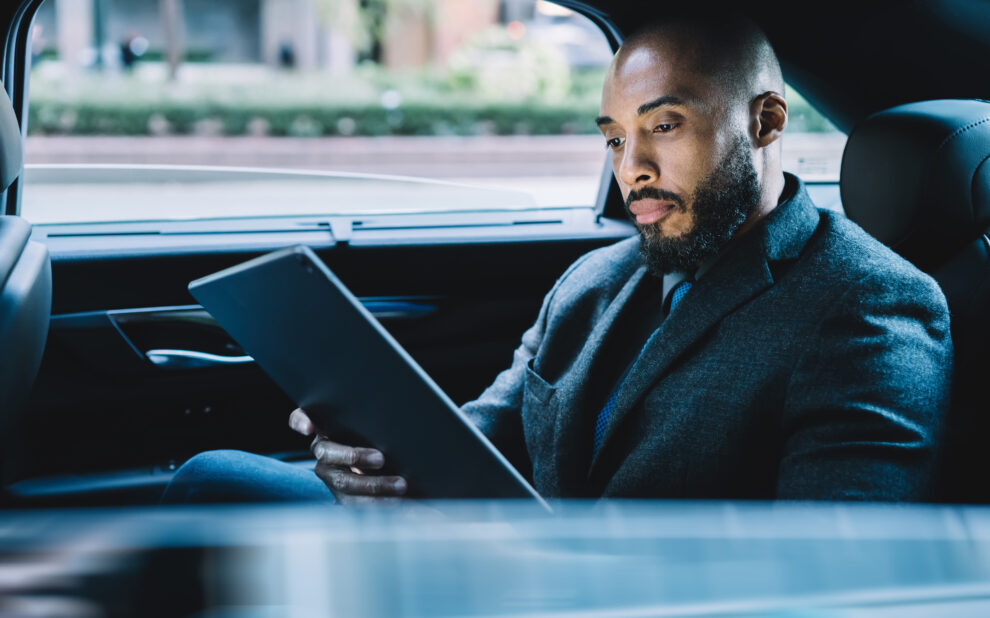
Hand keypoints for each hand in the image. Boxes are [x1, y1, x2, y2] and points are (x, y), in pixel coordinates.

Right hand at [288, 408, 407, 503]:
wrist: (384, 468)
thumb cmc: (375, 439)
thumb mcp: (369, 430)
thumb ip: (368, 425)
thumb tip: (391, 414)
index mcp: (325, 429)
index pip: (301, 419)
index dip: (301, 421)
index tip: (308, 428)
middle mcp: (324, 453)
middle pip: (328, 453)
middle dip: (354, 456)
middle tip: (381, 459)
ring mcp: (331, 476)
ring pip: (344, 482)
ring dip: (374, 485)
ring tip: (400, 485)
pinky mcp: (344, 497)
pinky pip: (357, 504)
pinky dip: (379, 504)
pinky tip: (399, 503)